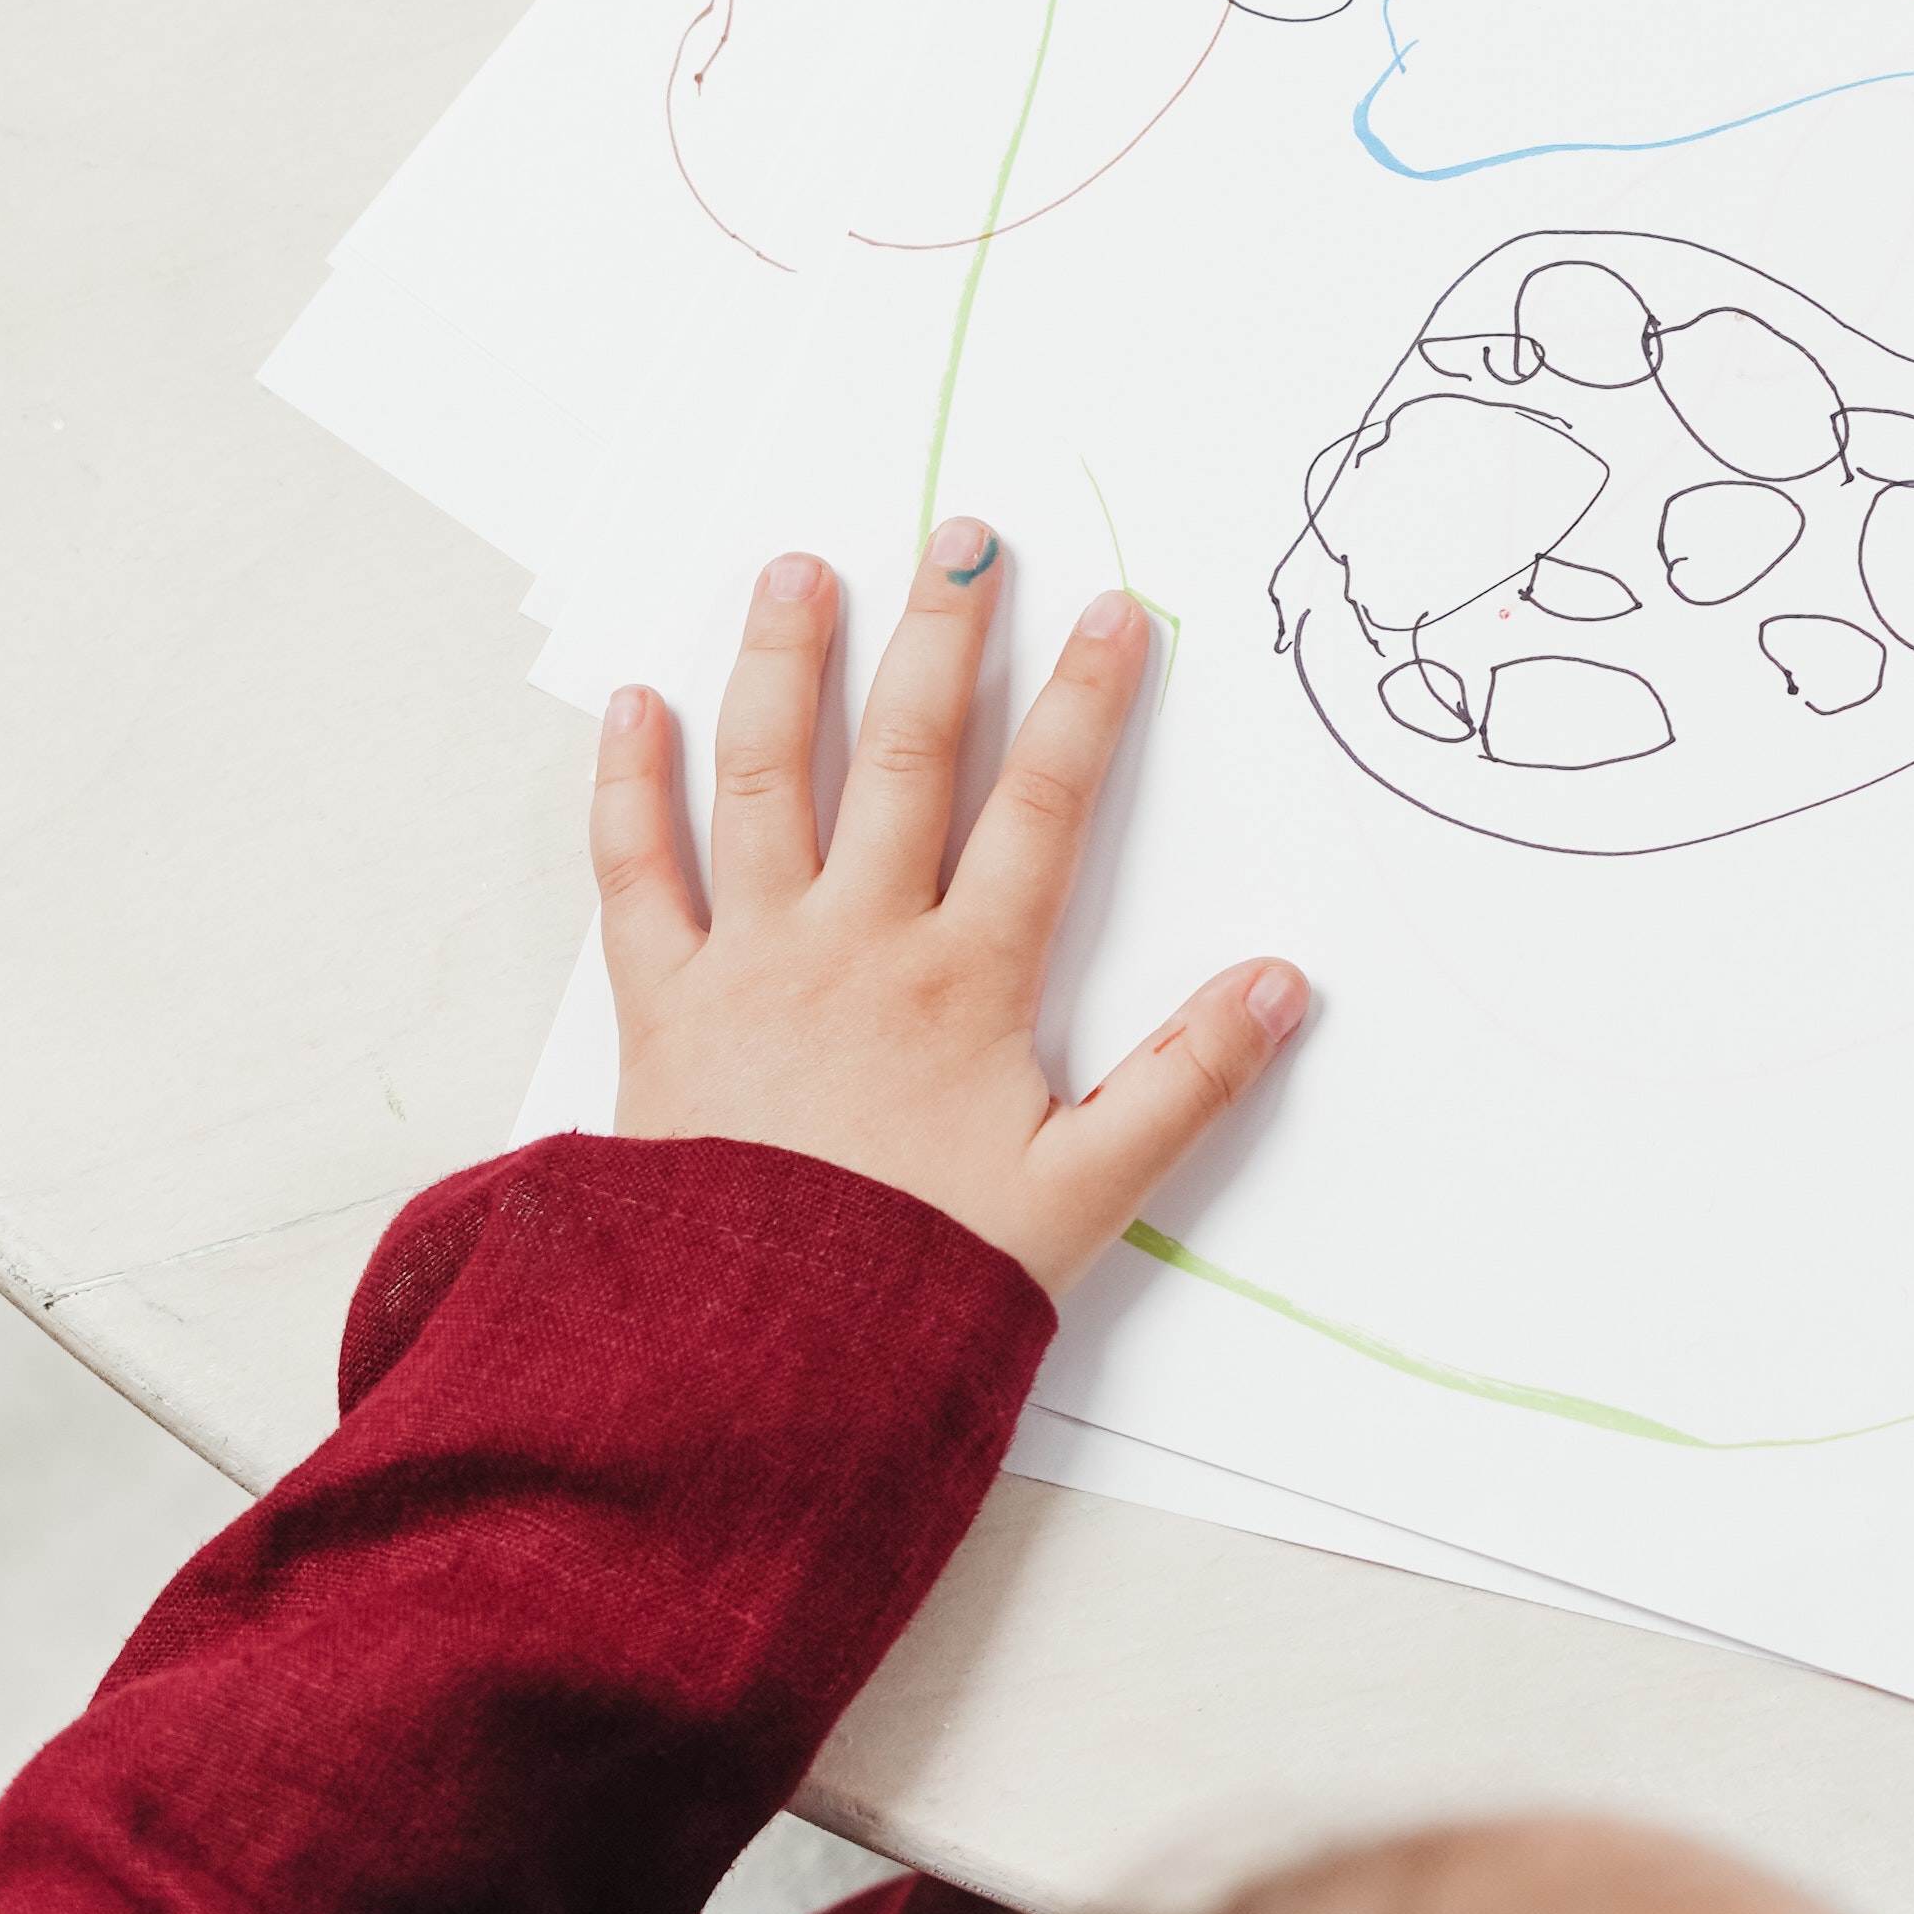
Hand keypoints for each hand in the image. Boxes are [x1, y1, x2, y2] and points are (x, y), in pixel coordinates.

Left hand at [595, 525, 1304, 1299]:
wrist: (746, 1375)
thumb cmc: (917, 1287)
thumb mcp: (1082, 1196)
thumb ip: (1185, 1083)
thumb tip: (1284, 983)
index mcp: (965, 984)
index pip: (1044, 809)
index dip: (1087, 704)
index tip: (1117, 610)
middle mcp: (856, 945)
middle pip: (907, 757)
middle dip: (942, 638)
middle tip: (964, 537)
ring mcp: (750, 965)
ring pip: (767, 781)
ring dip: (785, 666)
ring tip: (800, 569)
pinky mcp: (659, 1009)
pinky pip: (634, 876)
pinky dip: (628, 785)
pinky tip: (635, 705)